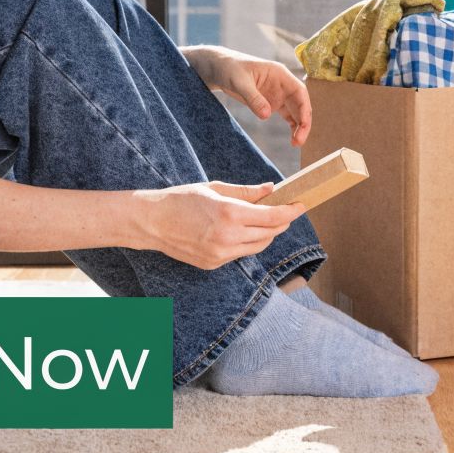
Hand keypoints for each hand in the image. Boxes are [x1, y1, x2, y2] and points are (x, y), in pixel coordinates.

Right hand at [132, 182, 305, 269]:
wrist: (151, 222)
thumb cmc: (182, 199)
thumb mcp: (215, 188)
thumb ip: (246, 192)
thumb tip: (271, 189)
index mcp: (230, 214)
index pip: (273, 217)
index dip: (291, 211)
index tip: (301, 205)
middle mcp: (228, 237)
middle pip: (270, 233)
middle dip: (282, 222)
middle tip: (287, 210)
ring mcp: (221, 254)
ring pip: (258, 246)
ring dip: (267, 234)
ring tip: (267, 221)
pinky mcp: (214, 264)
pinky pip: (241, 253)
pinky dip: (248, 242)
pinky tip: (244, 231)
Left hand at [183, 45, 312, 146]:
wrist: (219, 69)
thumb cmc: (230, 68)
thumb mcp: (239, 82)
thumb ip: (253, 98)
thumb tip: (266, 115)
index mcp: (280, 74)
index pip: (299, 91)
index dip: (304, 108)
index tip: (303, 124)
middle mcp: (283, 84)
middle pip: (300, 104)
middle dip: (303, 122)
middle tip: (299, 140)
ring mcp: (278, 94)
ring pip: (295, 111)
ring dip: (299, 126)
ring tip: (296, 143)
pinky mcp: (271, 103)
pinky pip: (287, 115)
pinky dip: (291, 126)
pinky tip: (292, 138)